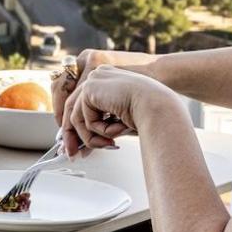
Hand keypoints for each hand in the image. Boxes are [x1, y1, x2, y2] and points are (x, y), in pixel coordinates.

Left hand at [61, 64, 177, 157]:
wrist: (159, 107)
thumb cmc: (150, 115)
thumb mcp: (120, 121)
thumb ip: (102, 127)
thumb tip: (85, 143)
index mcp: (108, 81)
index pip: (85, 105)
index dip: (79, 127)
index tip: (78, 146)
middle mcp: (99, 77)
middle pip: (74, 109)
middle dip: (73, 135)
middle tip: (72, 154)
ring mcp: (93, 80)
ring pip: (77, 118)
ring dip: (92, 138)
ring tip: (109, 144)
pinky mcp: (90, 88)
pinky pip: (83, 119)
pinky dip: (98, 131)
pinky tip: (115, 130)